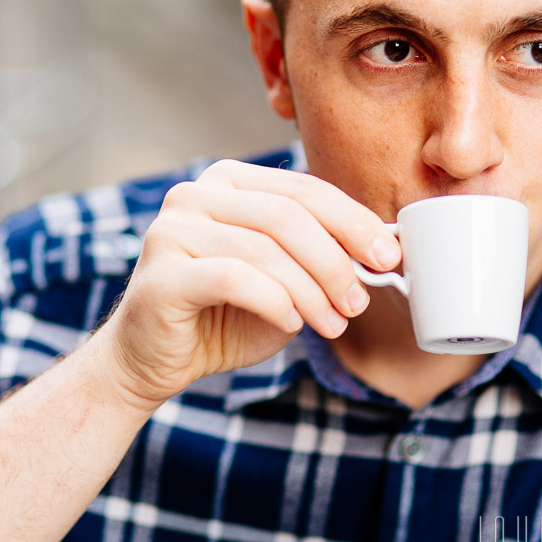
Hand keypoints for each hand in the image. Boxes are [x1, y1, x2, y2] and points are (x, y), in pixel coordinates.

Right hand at [95, 159, 401, 409]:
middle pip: (288, 216)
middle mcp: (195, 195)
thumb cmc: (223, 316)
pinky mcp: (162, 274)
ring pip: (266, 250)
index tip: (388, 256)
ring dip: (311, 292)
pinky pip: (235, 279)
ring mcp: (172, 231)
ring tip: (332, 324)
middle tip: (359, 302)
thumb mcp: (283, 280)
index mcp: (228, 182)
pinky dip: (275, 303)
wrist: (153, 359)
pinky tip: (291, 324)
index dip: (353, 222)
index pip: (303, 190)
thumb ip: (319, 257)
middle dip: (336, 262)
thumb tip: (382, 250)